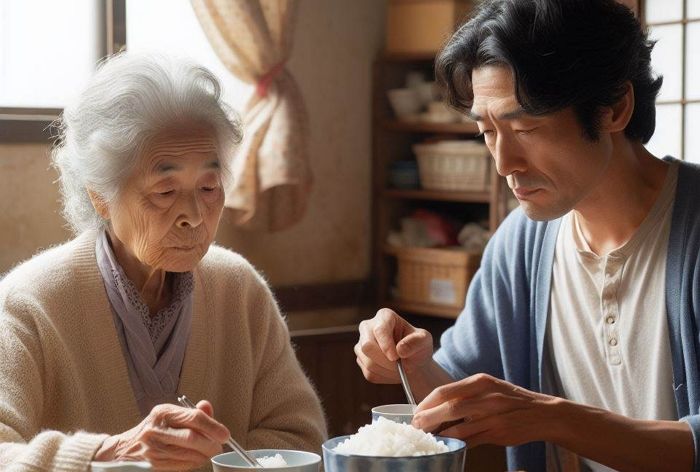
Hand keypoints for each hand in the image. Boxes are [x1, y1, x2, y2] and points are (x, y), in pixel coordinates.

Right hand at [94, 400, 229, 469]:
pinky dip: (193, 463)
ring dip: (204, 455)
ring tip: (208, 452)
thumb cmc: (153, 430)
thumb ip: (190, 412)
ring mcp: (153, 448)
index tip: (225, 434)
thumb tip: (207, 407)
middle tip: (218, 446)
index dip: (213, 426)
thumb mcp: (169, 416)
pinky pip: (181, 466)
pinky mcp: (153, 465)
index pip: (194, 418)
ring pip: (189, 454)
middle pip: (193, 438)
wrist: (123, 450)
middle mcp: (156, 429)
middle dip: (211, 444)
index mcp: (163, 412)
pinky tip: (195, 459)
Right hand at [354, 308, 433, 383]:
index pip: (379, 330)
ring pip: (368, 362)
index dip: (386, 344)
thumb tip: (400, 349)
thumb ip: (416, 342)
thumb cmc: (418, 346)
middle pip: (367, 346)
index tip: (395, 357)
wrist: (413, 361)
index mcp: (384, 316)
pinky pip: (369, 373)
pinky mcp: (361, 360)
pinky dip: (384, 376)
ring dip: (387, 370)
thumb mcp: (424, 341)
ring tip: (400, 369)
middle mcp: (368, 327)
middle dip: (384, 360)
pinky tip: (393, 372)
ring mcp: (362, 344)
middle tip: (398, 368)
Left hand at [412, 373, 559, 446]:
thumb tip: (439, 407)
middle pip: (449, 407)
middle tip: (416, 425)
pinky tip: (448, 443)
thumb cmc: (512, 401)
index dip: (426, 402)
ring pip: (458, 425)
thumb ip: (467, 395)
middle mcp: (486, 396)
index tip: (416, 410)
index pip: (445, 390)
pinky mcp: (498, 432)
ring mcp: (493, 415)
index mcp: (481, 382)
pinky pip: (471, 439)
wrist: (544, 414)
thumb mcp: (490, 389)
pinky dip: (457, 442)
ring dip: (439, 433)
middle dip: (427, 417)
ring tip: (428, 436)